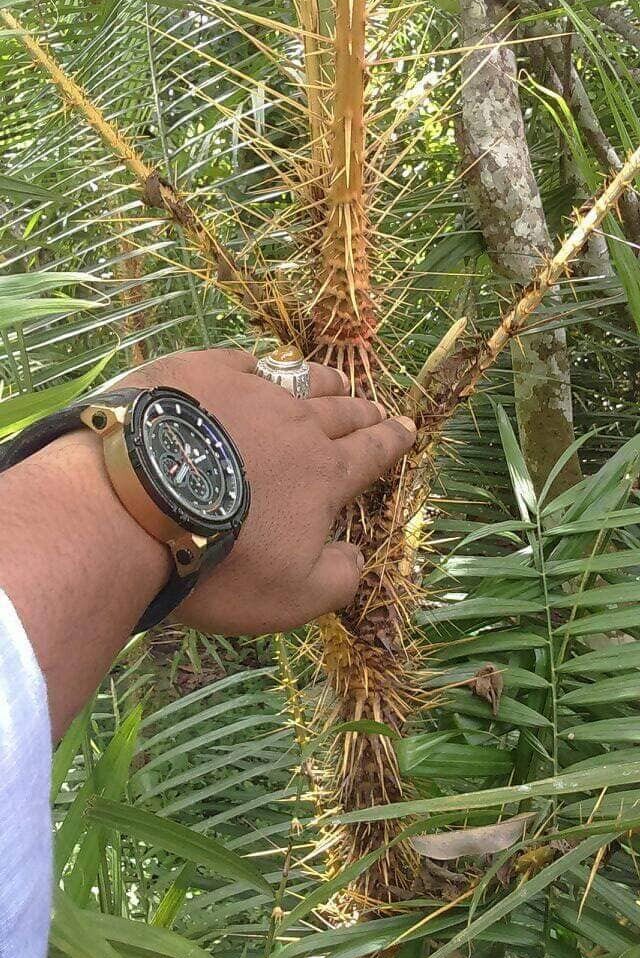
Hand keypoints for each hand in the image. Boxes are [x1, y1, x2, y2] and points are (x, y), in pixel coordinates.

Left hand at [121, 348, 416, 635]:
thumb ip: (337, 580)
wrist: (135, 506)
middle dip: (363, 411)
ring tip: (337, 379)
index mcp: (324, 474)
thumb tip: (357, 557)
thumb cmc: (218, 564)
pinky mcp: (200, 371)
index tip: (408, 428)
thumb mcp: (289, 598)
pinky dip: (258, 364)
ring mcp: (249, 391)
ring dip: (324, 381)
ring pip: (299, 378)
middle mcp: (296, 424)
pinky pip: (242, 359)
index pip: (371, 452)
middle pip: (341, 411)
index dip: (393, 441)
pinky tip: (256, 365)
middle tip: (375, 409)